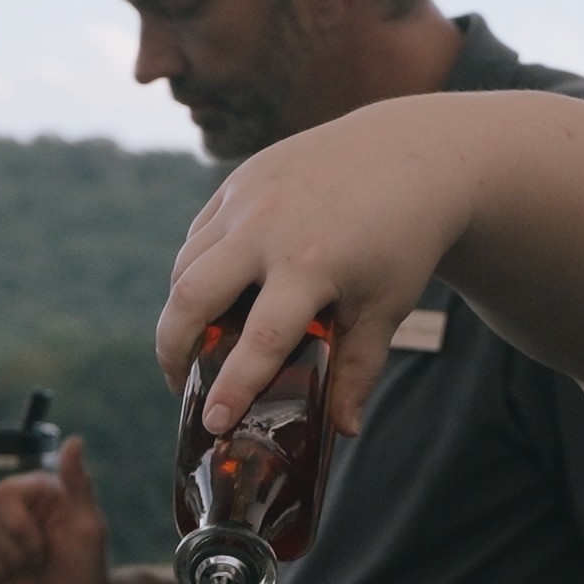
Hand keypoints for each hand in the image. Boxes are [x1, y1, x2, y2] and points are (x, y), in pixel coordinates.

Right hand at [0, 437, 111, 583]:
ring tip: (22, 571)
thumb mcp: (89, 529)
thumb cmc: (86, 572)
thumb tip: (75, 441)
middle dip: (12, 552)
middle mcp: (10, 508)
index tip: (42, 547)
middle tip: (36, 562)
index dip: (17, 527)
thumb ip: (79, 485)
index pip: (1, 493)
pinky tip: (0, 579)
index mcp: (35, 491)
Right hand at [159, 101, 475, 439]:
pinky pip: (199, 234)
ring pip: (185, 265)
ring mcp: (248, 198)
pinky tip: (208, 296)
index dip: (232, 387)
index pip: (258, 341)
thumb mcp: (388, 306)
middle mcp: (267, 226)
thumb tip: (344, 431)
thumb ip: (360, 369)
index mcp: (310, 263)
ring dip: (180, 310)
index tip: (212, 423)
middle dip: (172, 349)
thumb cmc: (404, 238)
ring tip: (193, 345)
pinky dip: (194, 269)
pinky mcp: (241, 179)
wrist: (412, 152)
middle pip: (191, 297)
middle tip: (180, 384)